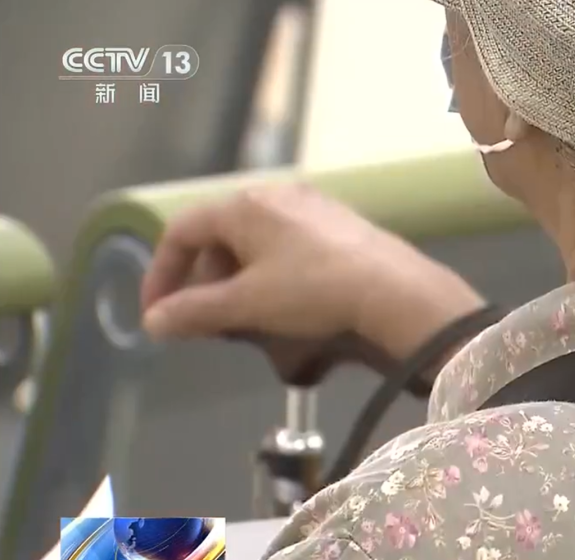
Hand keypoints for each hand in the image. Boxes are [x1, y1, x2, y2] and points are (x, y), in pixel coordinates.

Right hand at [140, 185, 485, 360]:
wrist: (394, 290)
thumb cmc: (312, 291)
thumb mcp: (246, 305)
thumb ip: (194, 312)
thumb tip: (153, 322)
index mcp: (243, 205)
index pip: (182, 231)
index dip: (162, 274)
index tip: (160, 314)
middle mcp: (275, 194)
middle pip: (219, 235)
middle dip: (203, 281)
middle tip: (205, 321)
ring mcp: (312, 205)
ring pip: (255, 241)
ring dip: (238, 280)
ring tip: (243, 317)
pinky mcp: (340, 223)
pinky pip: (288, 244)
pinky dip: (271, 273)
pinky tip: (284, 303)